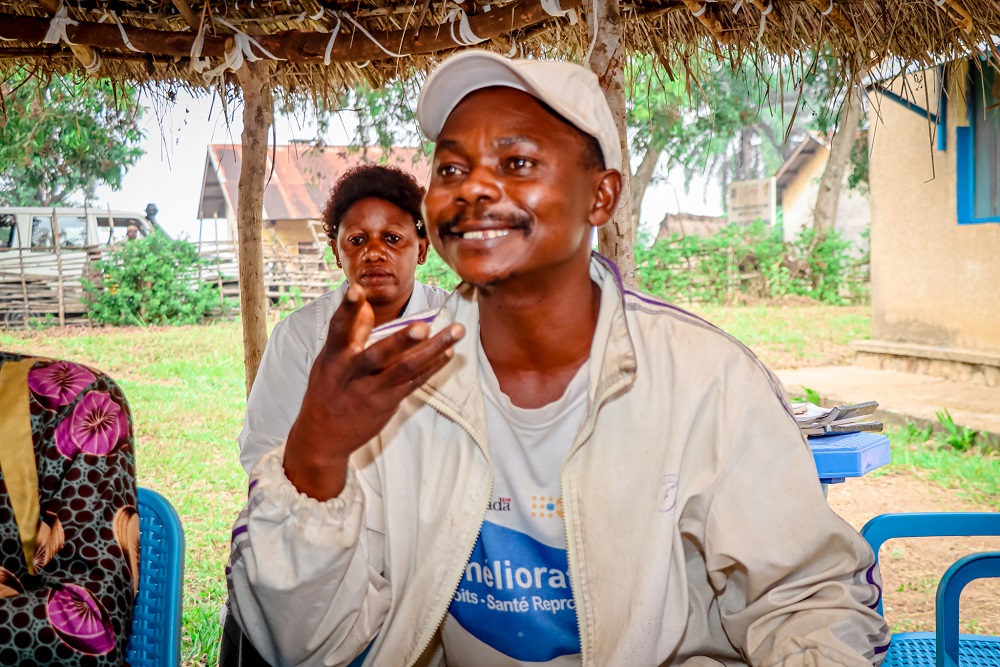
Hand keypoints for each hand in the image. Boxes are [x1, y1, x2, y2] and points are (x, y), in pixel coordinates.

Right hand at [283, 284, 464, 500]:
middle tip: (424, 326)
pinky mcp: (387, 403)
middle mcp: (352, 372)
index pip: (339, 329)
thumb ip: (351, 332)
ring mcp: (371, 390)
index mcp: (334, 357)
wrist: (323, 436)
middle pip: (379, 354)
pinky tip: (448, 353)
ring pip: (405, 369)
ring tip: (456, 332)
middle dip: (402, 340)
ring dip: (433, 350)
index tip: (356, 289)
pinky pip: (414, 382)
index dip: (348, 309)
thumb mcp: (330, 359)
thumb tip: (366, 304)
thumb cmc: (328, 389)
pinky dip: (432, 367)